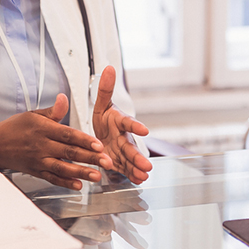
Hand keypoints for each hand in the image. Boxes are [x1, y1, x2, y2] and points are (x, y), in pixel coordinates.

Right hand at [0, 94, 108, 189]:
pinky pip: (52, 178)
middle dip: (90, 158)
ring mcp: (38, 160)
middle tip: (107, 162)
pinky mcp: (36, 171)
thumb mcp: (33, 114)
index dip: (84, 140)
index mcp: (43, 129)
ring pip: (63, 167)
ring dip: (81, 172)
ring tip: (97, 176)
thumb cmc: (15, 128)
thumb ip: (53, 111)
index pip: (68, 134)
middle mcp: (42, 145)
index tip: (99, 145)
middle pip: (69, 152)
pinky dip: (65, 183)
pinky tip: (78, 185)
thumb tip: (64, 98)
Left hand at [92, 65, 152, 183]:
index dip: (135, 126)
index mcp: (119, 122)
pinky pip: (126, 169)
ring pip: (130, 160)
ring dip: (137, 168)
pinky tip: (139, 181)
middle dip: (138, 156)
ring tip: (144, 176)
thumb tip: (109, 68)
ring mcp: (122, 151)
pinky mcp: (120, 162)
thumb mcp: (101, 104)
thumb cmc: (104, 118)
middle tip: (148, 165)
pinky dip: (132, 175)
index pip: (128, 123)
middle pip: (131, 147)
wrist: (102, 133)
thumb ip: (105, 89)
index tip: (144, 130)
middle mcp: (124, 137)